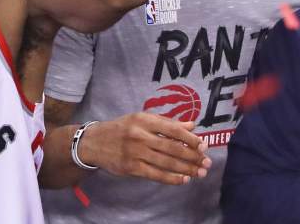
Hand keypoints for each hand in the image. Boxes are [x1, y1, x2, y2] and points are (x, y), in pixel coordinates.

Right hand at [76, 113, 210, 185]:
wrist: (93, 142)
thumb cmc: (121, 129)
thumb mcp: (140, 119)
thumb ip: (166, 122)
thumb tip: (191, 125)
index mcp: (143, 120)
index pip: (172, 129)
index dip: (190, 139)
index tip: (203, 146)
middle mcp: (139, 135)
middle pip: (172, 148)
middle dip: (192, 157)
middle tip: (207, 162)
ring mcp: (134, 152)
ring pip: (166, 162)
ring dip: (186, 169)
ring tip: (200, 172)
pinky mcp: (131, 167)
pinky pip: (156, 175)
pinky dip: (172, 178)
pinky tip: (183, 179)